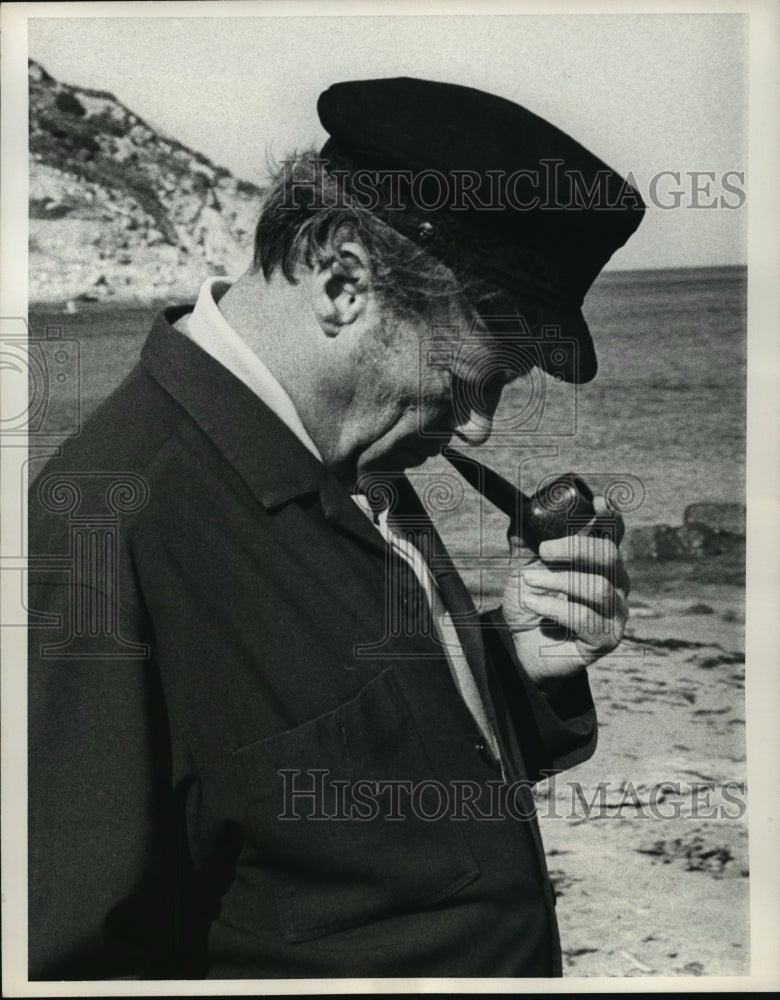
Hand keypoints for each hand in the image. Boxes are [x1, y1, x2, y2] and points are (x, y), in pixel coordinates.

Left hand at [500, 495, 629, 689]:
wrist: (524, 649)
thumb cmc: (532, 605)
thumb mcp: (524, 569)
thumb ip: (525, 544)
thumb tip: (519, 514)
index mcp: (600, 562)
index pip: (615, 534)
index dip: (612, 517)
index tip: (600, 501)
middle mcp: (616, 584)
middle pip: (609, 555)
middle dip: (575, 547)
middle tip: (544, 549)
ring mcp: (615, 613)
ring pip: (597, 587)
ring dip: (558, 580)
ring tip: (528, 582)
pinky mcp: (606, 639)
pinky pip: (585, 617)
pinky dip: (554, 607)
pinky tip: (533, 604)